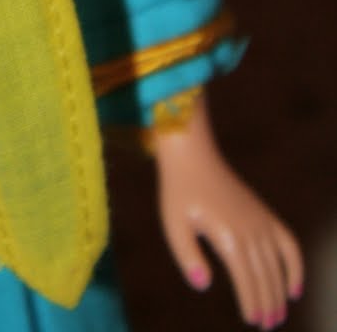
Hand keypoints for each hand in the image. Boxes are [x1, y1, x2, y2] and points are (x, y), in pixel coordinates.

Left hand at [155, 91, 302, 326]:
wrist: (193, 155)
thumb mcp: (173, 225)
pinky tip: (294, 287)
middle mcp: (250, 231)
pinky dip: (296, 265)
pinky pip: (288, 242)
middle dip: (267, 305)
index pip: (246, 281)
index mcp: (228, 237)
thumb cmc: (179, 191)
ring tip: (278, 316)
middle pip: (265, 277)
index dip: (251, 303)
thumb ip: (187, 257)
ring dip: (280, 292)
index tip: (251, 321)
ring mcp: (260, 221)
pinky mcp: (264, 214)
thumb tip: (204, 285)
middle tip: (266, 326)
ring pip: (278, 266)